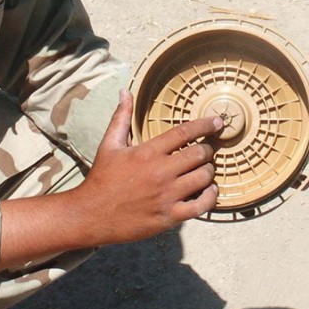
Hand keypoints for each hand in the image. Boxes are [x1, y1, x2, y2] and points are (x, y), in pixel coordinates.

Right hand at [72, 89, 222, 245]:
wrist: (91, 215)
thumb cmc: (102, 178)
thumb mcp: (109, 145)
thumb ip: (121, 117)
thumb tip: (125, 91)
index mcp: (147, 152)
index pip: (184, 132)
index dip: (205, 124)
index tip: (217, 122)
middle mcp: (160, 172)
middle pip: (200, 154)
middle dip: (208, 150)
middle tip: (206, 152)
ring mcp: (167, 195)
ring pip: (204, 177)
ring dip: (209, 172)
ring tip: (205, 170)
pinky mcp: (169, 216)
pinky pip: (201, 205)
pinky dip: (211, 197)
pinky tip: (210, 191)